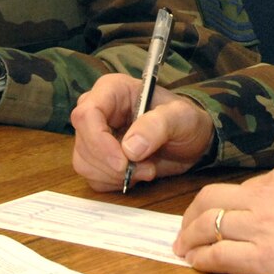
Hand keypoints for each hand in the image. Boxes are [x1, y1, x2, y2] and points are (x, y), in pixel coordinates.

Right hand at [70, 72, 212, 189]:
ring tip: (147, 170)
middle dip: (112, 164)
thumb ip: (157, 126)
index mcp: (112, 90)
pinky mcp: (98, 158)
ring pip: (84, 163)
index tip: (123, 162)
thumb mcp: (181, 117)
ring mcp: (95, 135)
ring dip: (115, 176)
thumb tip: (130, 148)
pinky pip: (93, 177)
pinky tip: (137, 174)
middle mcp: (98, 111)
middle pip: (83, 142)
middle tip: (147, 169)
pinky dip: (115, 183)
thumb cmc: (186, 121)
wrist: (190, 141)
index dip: (98, 141)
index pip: (86, 114)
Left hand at [174, 165, 273, 273]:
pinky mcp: (262, 259)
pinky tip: (197, 264)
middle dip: (190, 215)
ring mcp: (261, 228)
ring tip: (184, 250)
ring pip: (206, 226)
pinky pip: (219, 255)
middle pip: (209, 199)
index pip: (238, 189)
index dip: (220, 204)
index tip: (214, 215)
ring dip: (189, 238)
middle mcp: (264, 198)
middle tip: (185, 230)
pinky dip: (202, 259)